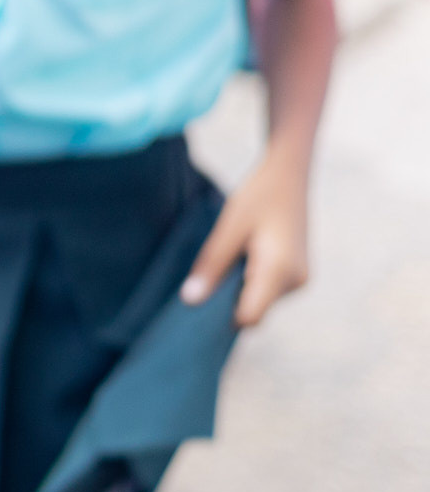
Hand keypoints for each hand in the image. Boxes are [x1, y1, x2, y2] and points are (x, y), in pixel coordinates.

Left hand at [181, 147, 310, 327]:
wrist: (290, 174)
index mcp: (280, 271)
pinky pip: (268, 290)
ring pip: (260, 301)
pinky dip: (251, 281)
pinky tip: (243, 255)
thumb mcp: (228, 228)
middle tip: (208, 272)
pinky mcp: (299, 275)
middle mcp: (296, 282)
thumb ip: (212, 266)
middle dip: (228, 300)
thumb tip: (190, 300)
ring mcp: (301, 279)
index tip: (199, 300)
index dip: (222, 316)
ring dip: (239, 288)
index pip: (250, 317)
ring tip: (231, 255)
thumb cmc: (258, 196)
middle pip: (254, 311)